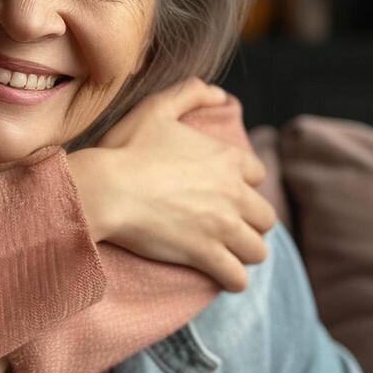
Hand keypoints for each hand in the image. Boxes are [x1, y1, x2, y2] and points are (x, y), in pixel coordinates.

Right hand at [67, 77, 275, 291]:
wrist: (107, 189)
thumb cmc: (126, 149)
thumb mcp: (156, 109)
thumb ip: (190, 93)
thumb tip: (219, 93)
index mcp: (226, 158)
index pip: (257, 174)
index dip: (243, 183)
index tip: (226, 191)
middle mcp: (233, 193)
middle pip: (266, 217)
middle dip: (251, 222)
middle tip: (229, 226)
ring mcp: (222, 226)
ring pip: (258, 250)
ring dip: (245, 252)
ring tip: (228, 253)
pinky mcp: (206, 255)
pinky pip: (237, 278)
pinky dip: (233, 279)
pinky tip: (222, 276)